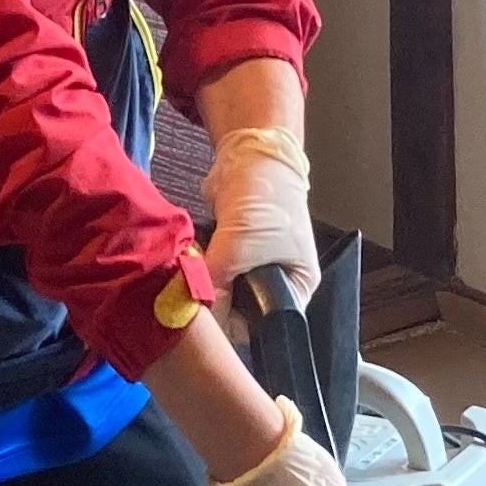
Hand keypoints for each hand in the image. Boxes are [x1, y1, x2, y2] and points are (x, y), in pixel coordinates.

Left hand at [201, 123, 319, 315]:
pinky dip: (200, 267)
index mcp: (296, 288)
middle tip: (196, 294)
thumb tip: (189, 310)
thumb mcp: (241, 249)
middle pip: (240, 312)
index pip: (265, 327)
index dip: (236, 327)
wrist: (251, 158)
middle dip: (218, 302)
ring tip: (196, 271)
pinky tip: (194, 259)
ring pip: (221, 292)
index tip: (210, 322)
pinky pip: (211, 272)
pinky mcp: (231, 252)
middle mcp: (277, 283)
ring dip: (206, 283)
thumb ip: (216, 284)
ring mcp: (252, 267)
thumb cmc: (267, 201)